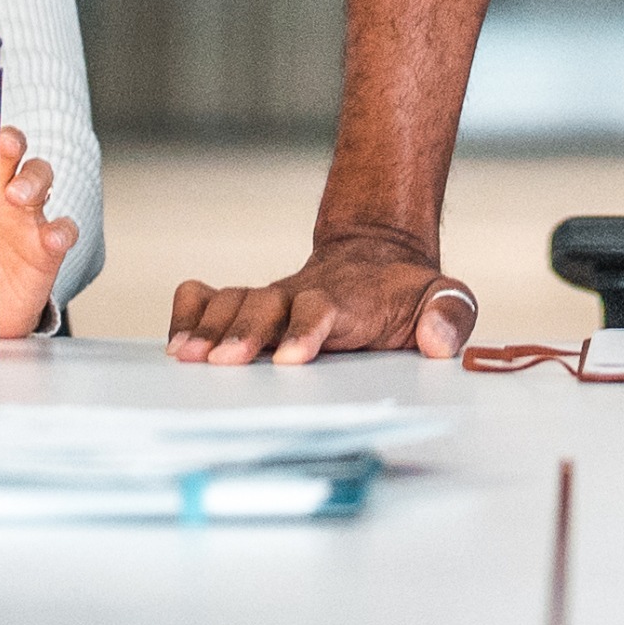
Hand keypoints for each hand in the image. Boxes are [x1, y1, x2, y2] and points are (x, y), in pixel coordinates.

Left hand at [0, 131, 66, 344]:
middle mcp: (7, 198)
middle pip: (16, 157)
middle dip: (13, 146)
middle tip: (4, 149)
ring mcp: (30, 221)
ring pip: (42, 183)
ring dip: (34, 181)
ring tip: (19, 194)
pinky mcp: (47, 251)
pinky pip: (63, 232)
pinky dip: (60, 232)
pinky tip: (51, 237)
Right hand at [166, 226, 476, 366]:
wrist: (377, 262)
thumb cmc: (407, 295)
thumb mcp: (444, 299)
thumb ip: (449, 316)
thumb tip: (435, 339)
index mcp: (349, 301)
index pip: (324, 310)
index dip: (306, 330)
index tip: (289, 358)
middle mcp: (302, 296)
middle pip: (266, 306)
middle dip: (242, 334)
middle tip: (221, 362)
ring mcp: (272, 299)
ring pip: (232, 302)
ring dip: (206, 328)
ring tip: (184, 357)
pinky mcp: (250, 303)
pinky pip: (208, 295)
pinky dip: (187, 311)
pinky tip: (174, 341)